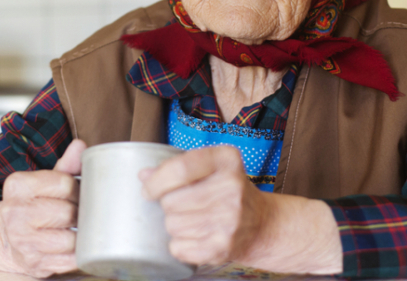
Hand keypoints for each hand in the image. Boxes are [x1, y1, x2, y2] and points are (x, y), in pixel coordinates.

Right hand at [0, 139, 85, 276]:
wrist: (2, 238)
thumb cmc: (29, 206)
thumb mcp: (42, 182)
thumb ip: (64, 166)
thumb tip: (81, 146)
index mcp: (17, 186)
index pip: (64, 183)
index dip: (78, 189)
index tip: (76, 193)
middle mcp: (15, 213)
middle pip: (68, 212)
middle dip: (80, 212)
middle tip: (80, 212)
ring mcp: (23, 241)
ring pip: (71, 239)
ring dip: (81, 235)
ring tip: (77, 228)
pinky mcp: (34, 264)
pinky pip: (70, 259)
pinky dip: (78, 252)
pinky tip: (75, 244)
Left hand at [140, 145, 342, 273]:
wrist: (263, 224)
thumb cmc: (228, 192)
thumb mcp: (210, 169)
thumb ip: (177, 167)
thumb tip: (143, 175)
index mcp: (226, 159)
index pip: (180, 169)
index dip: (156, 182)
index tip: (147, 191)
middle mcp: (232, 187)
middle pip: (171, 201)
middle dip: (167, 206)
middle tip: (182, 207)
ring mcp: (230, 219)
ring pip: (172, 225)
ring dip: (175, 226)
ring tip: (193, 220)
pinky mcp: (224, 246)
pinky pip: (178, 247)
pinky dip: (180, 245)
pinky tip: (196, 237)